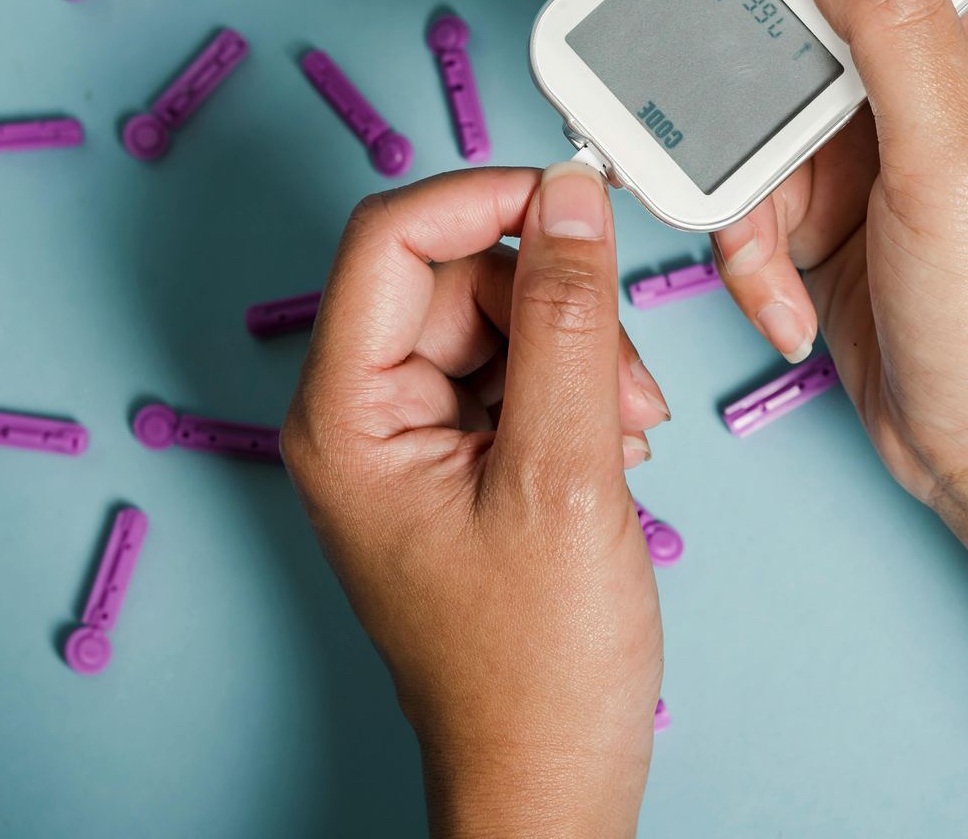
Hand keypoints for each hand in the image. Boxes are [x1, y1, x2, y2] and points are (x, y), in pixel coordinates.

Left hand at [282, 165, 667, 837]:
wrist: (548, 772)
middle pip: (456, 277)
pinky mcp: (452, 459)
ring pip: (498, 320)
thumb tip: (568, 195)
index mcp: (344, 414)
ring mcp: (406, 438)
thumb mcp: (565, 470)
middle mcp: (359, 415)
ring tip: (623, 436)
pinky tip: (610, 448)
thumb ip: (568, 319)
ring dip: (577, 354)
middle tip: (623, 384)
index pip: (390, 239)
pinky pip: (513, 372)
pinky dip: (573, 392)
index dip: (484, 200)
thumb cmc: (535, 664)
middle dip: (555, 306)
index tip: (574, 199)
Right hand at [712, 0, 967, 509]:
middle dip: (753, 32)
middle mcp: (939, 68)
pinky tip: (787, 299)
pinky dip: (748, 241)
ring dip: (744, 174)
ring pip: (763, 90)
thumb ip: (891, 23)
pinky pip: (751, 179)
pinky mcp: (830, 202)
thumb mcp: (955, 154)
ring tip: (770, 244)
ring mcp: (879, 137)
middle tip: (707, 59)